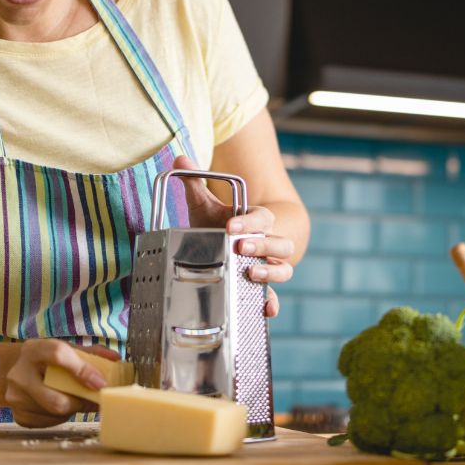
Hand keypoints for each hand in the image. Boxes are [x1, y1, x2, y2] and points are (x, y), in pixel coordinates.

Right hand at [4, 338, 119, 427]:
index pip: (59, 355)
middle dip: (82, 403)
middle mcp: (20, 373)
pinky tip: (62, 405)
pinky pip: (48, 423)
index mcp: (34, 350)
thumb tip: (116, 359)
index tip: (100, 383)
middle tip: (96, 401)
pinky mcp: (18, 415)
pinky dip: (61, 417)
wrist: (15, 370)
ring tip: (78, 400)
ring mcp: (16, 397)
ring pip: (55, 413)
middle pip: (56, 398)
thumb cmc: (45, 359)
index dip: (83, 370)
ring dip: (73, 410)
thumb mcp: (65, 349)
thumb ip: (90, 353)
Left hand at [172, 156, 292, 316]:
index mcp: (258, 221)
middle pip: (280, 243)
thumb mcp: (208, 205)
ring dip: (270, 271)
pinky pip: (274, 296)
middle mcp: (269, 243)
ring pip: (285, 269)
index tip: (230, 225)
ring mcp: (270, 266)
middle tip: (239, 247)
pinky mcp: (264, 287)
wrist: (238, 244)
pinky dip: (272, 303)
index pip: (262, 218)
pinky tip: (266, 307)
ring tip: (250, 272)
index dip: (249, 222)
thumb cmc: (223, 224)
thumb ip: (196, 184)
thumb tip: (180, 158)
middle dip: (261, 245)